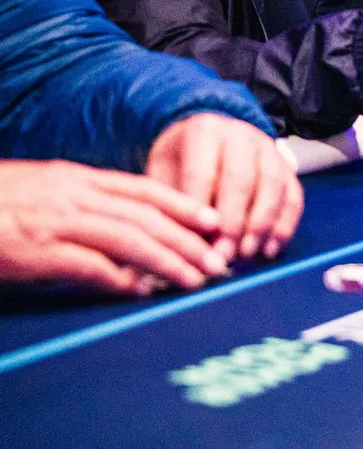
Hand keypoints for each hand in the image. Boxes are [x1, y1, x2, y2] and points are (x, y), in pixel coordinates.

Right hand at [0, 160, 228, 293]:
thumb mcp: (44, 188)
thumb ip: (83, 202)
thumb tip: (122, 222)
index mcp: (77, 177)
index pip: (144, 189)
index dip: (184, 205)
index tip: (215, 221)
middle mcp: (74, 194)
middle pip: (146, 216)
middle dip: (188, 240)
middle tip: (218, 263)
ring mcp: (57, 221)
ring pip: (129, 238)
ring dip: (168, 260)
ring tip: (194, 280)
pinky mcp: (37, 250)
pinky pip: (89, 264)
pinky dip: (119, 278)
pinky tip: (141, 291)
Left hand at [146, 113, 302, 263]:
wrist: (207, 136)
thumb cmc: (180, 161)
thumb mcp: (162, 171)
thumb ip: (171, 203)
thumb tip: (181, 244)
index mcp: (204, 131)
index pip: (202, 174)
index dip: (200, 211)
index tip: (197, 244)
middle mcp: (241, 136)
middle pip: (241, 179)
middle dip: (233, 222)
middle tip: (223, 255)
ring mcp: (269, 149)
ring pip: (273, 185)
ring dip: (262, 224)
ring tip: (247, 254)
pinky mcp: (287, 167)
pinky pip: (294, 195)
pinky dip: (285, 224)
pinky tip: (271, 249)